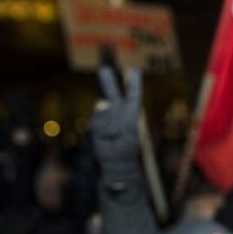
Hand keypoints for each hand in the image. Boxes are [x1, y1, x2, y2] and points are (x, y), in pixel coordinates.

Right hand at [90, 67, 141, 182]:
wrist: (117, 163)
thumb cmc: (126, 149)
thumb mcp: (127, 135)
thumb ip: (115, 117)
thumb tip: (101, 103)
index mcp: (131, 115)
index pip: (133, 97)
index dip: (134, 84)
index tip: (135, 70)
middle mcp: (118, 114)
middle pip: (114, 95)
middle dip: (109, 83)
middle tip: (103, 70)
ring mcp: (107, 119)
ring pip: (103, 111)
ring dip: (107, 123)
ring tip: (113, 135)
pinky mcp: (97, 125)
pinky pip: (97, 121)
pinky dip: (101, 128)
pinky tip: (106, 137)